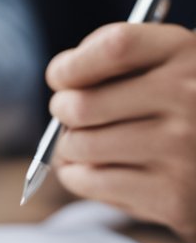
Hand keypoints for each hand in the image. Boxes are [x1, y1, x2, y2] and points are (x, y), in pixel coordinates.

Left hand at [48, 22, 195, 242]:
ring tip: (85, 143)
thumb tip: (62, 78)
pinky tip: (95, 169)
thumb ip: (120, 58)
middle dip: (63, 111)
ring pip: (78, 146)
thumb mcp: (170, 63)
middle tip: (69, 115)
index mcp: (187, 53)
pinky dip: (77, 176)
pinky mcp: (171, 196)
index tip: (60, 76)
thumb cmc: (184, 106)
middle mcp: (190, 97)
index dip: (72, 64)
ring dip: (67, 147)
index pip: (114, 47)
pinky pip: (88, 181)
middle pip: (82, 105)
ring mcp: (182, 148)